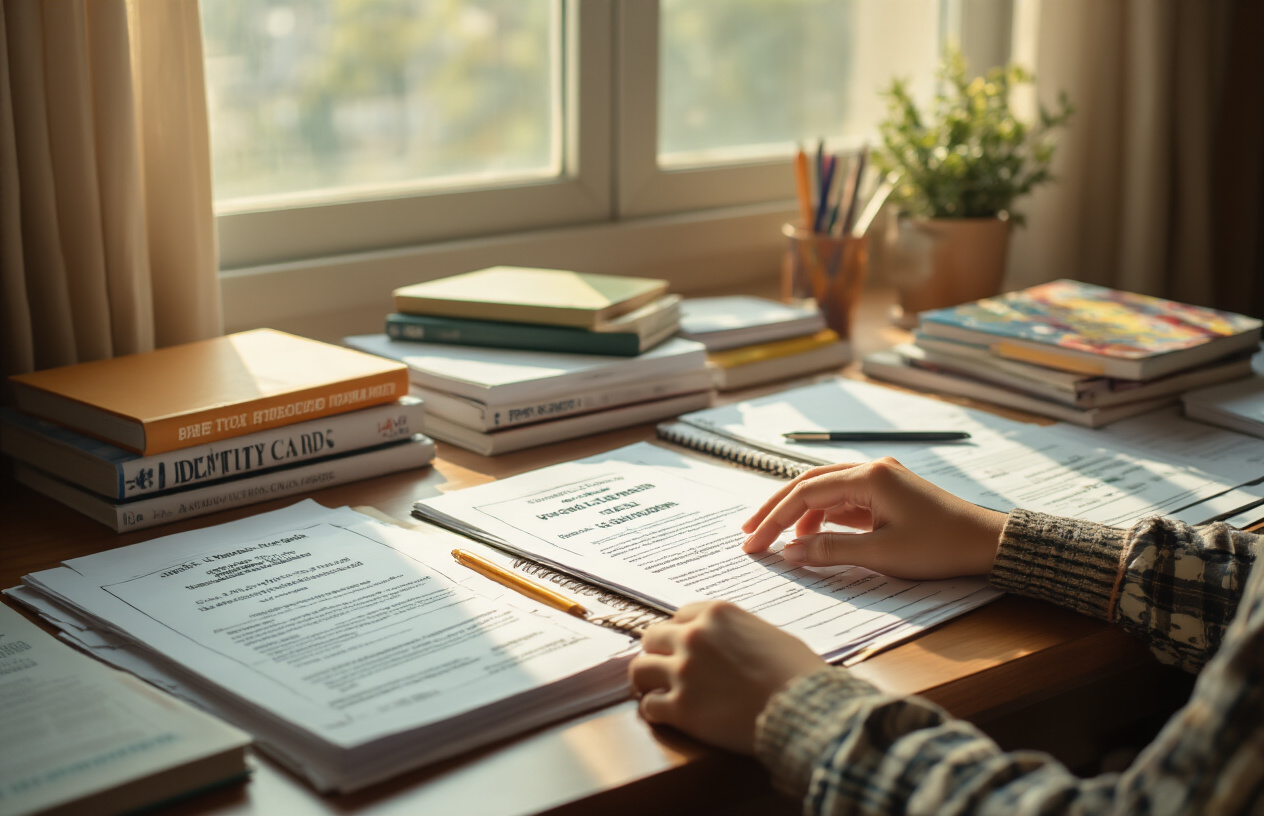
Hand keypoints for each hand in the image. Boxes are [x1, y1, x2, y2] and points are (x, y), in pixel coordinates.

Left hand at [629, 601, 824, 753]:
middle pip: (652, 637)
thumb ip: (737, 632)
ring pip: (640, 669)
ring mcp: (684, 672)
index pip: (680, 616)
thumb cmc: (798, 672)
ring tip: (656, 690)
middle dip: (659, 653)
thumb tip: (729, 645)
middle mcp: (694, 636)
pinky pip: (648, 706)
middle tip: (667, 668)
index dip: (680, 633)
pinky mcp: (681, 708)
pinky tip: (664, 715)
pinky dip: (654, 711)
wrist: (803, 708)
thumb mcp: (768, 634)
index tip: (683, 647)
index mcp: (717, 613)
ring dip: (648, 680)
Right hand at [740, 457, 1004, 579]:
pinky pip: (843, 502)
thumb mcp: (882, 554)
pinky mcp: (887, 495)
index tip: (753, 543)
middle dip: (776, 509)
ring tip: (776, 539)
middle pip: (809, 484)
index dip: (774, 519)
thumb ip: (831, 551)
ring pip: (825, 491)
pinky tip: (810, 537)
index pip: (805, 494)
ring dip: (798, 514)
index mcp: (868, 477)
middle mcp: (871, 470)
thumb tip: (790, 552)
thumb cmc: (941, 547)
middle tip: (749, 533)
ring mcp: (880, 481)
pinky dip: (821, 518)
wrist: (989, 544)